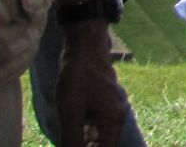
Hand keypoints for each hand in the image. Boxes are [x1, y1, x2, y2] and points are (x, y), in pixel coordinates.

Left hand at [55, 27, 127, 146]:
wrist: (85, 48)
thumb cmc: (78, 78)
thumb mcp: (71, 112)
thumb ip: (72, 139)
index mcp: (113, 120)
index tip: (71, 144)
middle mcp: (118, 116)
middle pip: (104, 144)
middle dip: (87, 145)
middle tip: (67, 140)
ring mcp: (113, 108)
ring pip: (99, 136)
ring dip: (84, 140)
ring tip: (67, 133)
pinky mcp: (105, 103)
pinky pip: (97, 125)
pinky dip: (85, 131)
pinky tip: (72, 126)